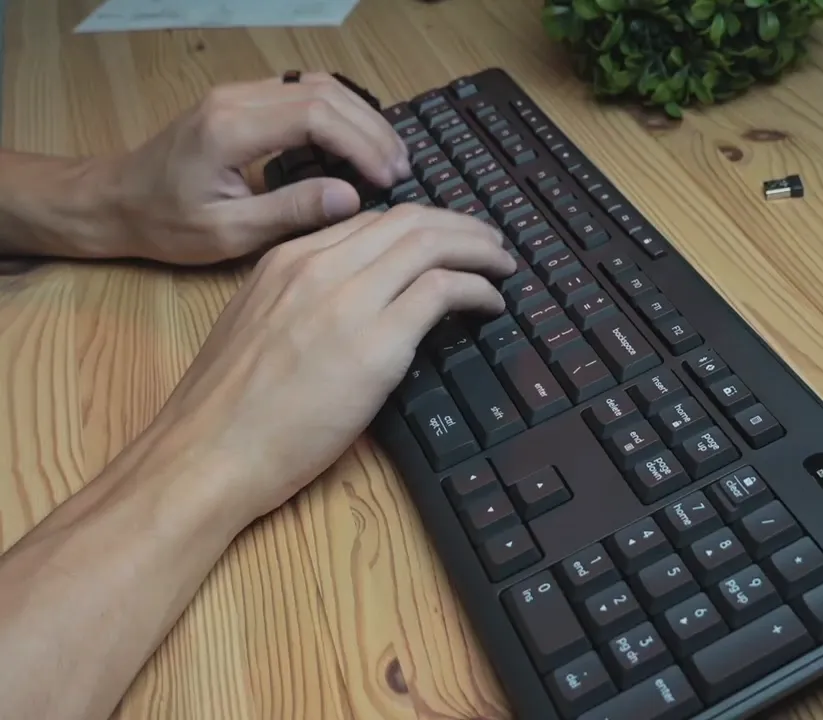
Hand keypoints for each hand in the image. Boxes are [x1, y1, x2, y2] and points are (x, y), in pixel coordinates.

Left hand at [103, 72, 410, 264]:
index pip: (315, 117)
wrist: (114, 200)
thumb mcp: (226, 232)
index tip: (390, 178)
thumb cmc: (163, 223)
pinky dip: (340, 114)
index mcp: (230, 129)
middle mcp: (236, 99)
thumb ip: (290, 211)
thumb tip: (351, 198)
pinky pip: (303, 93)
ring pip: (318, 85)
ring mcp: (239, 94)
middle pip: (324, 93)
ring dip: (360, 118)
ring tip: (389, 156)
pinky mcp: (243, 101)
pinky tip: (359, 143)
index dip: (362, 143)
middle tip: (402, 169)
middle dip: (371, 129)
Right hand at [151, 204, 514, 523]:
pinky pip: (443, 290)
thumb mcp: (255, 326)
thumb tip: (346, 307)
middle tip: (488, 244)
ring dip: (477, 248)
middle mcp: (318, 267)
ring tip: (500, 265)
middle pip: (408, 220)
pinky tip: (491, 304)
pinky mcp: (377, 343)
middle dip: (459, 226)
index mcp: (285, 260)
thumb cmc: (225, 409)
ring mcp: (349, 301)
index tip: (444, 241)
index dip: (419, 226)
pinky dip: (478, 289)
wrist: (206, 452)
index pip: (369, 221)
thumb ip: (298, 301)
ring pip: (431, 243)